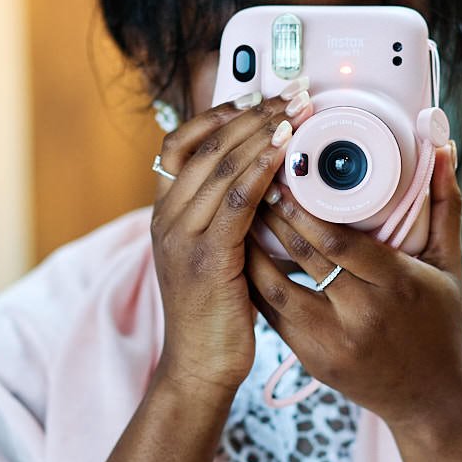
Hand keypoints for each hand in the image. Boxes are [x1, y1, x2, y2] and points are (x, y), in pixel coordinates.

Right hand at [150, 86, 312, 396]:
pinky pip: (236, 201)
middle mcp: (166, 219)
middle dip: (252, 112)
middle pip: (204, 144)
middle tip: (291, 91)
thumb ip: (225, 217)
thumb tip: (261, 178)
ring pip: (219, 165)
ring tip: (296, 110)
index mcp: (165, 214)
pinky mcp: (206, 258)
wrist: (199, 369)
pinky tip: (285, 151)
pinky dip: (261, 169)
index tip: (258, 96)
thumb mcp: (215, 254)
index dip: (218, 114)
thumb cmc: (216, 314)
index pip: (179, 143)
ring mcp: (182, 238)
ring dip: (262, 131)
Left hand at [245, 143, 461, 429]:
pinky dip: (253, 282)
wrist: (429, 399)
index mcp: (396, 285)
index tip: (285, 172)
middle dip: (274, 215)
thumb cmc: (442, 324)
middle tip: (252, 178)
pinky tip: (241, 255)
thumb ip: (445, 205)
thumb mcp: (451, 265)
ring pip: (276, 287)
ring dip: (252, 248)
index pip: (340, 240)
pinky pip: (272, 314)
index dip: (305, 207)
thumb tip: (443, 147)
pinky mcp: (311, 359)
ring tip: (238, 213)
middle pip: (305, 256)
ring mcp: (331, 341)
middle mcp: (361, 315)